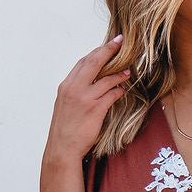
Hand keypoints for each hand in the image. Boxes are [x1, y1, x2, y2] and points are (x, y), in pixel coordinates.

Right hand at [43, 35, 130, 165]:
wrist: (62, 148)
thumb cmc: (65, 130)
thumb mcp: (65, 105)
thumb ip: (75, 92)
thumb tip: (89, 83)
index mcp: (66, 86)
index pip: (83, 62)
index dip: (97, 52)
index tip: (107, 44)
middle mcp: (74, 88)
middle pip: (94, 62)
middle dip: (108, 50)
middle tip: (120, 42)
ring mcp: (85, 98)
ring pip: (106, 78)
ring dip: (119, 73)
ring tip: (128, 70)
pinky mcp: (95, 109)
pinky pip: (112, 94)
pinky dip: (119, 90)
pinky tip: (123, 89)